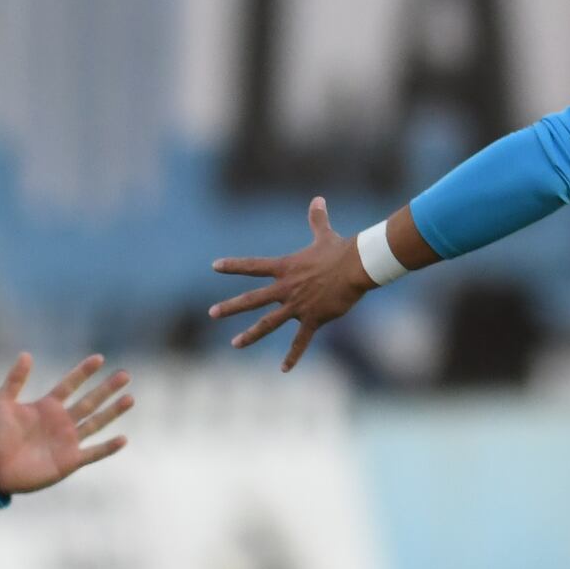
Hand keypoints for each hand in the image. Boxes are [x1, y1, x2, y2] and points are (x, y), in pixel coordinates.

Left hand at [0, 353, 132, 496]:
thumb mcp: (1, 403)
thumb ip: (15, 380)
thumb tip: (27, 354)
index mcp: (47, 406)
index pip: (70, 384)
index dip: (84, 372)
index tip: (99, 358)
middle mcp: (61, 422)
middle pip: (90, 401)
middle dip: (107, 388)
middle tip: (125, 375)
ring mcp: (67, 441)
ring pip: (96, 423)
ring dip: (113, 411)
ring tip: (130, 398)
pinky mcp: (70, 461)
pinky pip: (93, 453)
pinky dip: (108, 447)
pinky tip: (123, 439)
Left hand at [208, 196, 376, 372]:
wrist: (357, 266)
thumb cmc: (341, 250)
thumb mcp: (325, 234)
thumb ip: (317, 219)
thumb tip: (318, 199)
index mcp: (285, 268)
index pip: (253, 266)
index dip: (233, 266)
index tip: (214, 266)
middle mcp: (286, 288)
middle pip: (252, 299)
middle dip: (230, 306)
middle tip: (212, 313)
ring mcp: (297, 306)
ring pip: (268, 323)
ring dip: (250, 334)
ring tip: (235, 344)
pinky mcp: (313, 319)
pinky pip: (300, 341)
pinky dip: (292, 356)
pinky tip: (284, 369)